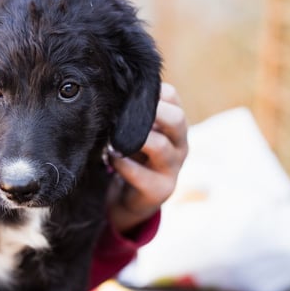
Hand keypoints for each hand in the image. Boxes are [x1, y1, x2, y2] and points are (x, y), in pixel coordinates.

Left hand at [107, 82, 188, 233]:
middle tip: (122, 113)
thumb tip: (112, 90)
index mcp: (174, 125)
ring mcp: (173, 168)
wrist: (129, 200)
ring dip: (133, 140)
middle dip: (150, 112)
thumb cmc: (132, 158)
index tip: (126, 93)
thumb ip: (131, 114)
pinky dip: (122, 165)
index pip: (171, 97)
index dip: (150, 92)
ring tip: (112, 141)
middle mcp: (179, 144)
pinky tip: (110, 159)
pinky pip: (140, 174)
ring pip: (160, 146)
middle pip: (176, 118)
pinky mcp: (161, 190)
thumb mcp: (135, 132)